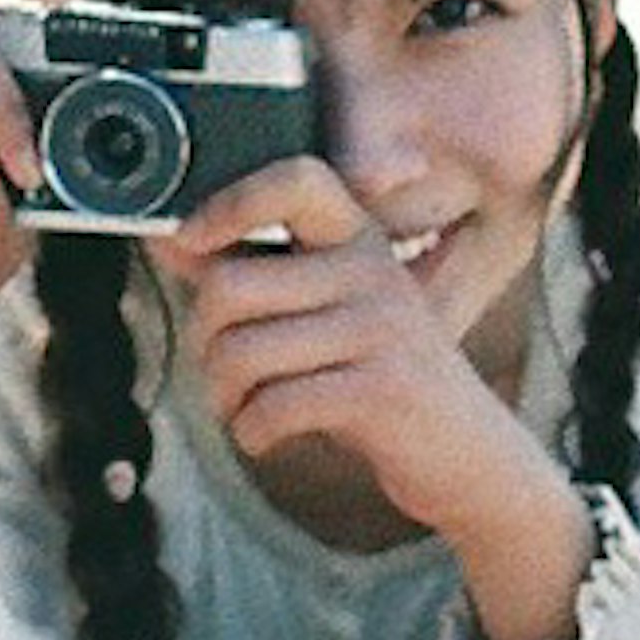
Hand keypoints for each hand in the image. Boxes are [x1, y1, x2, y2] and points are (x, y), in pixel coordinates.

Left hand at [167, 155, 592, 639]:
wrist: (471, 458)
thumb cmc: (380, 381)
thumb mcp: (328, 315)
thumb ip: (256, 274)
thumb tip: (168, 238)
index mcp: (360, 239)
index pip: (295, 180)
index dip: (230, 202)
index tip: (186, 239)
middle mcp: (374, 271)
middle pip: (230, 286)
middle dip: (203, 345)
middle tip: (221, 376)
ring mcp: (382, 329)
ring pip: (240, 353)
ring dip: (222, 399)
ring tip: (243, 410)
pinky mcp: (382, 390)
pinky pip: (273, 405)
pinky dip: (252, 432)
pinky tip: (268, 436)